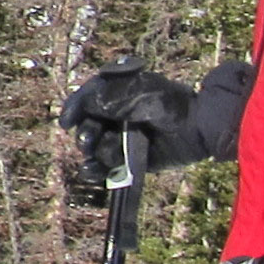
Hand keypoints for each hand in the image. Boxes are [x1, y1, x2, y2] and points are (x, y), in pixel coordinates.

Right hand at [62, 60, 220, 189]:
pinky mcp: (132, 162)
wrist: (197, 128)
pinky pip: (106, 169)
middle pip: (88, 125)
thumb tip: (82, 107)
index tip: (66, 122)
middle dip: (86, 133)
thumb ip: (105, 98)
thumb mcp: (136, 92)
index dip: (74, 109)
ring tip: (107, 152)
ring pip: (96, 148)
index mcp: (118, 94)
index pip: (87, 100)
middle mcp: (119, 117)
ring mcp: (125, 140)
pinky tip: (92, 170)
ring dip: (97, 151)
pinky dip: (96, 170)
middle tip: (88, 140)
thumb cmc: (170, 104)